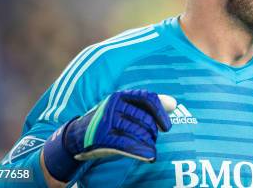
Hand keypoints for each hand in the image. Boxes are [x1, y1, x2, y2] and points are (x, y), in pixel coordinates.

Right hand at [43, 90, 175, 181]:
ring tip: (150, 149)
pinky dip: (141, 151)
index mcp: (122, 95)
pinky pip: (127, 144)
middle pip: (145, 118)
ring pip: (138, 132)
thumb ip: (150, 106)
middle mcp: (113, 104)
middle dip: (152, 132)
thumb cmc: (111, 122)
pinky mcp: (102, 137)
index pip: (148, 98)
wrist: (78, 136)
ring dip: (148, 144)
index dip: (161, 112)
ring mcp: (106, 120)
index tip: (167, 127)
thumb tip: (174, 104)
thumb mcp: (128, 110)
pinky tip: (150, 156)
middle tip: (152, 140)